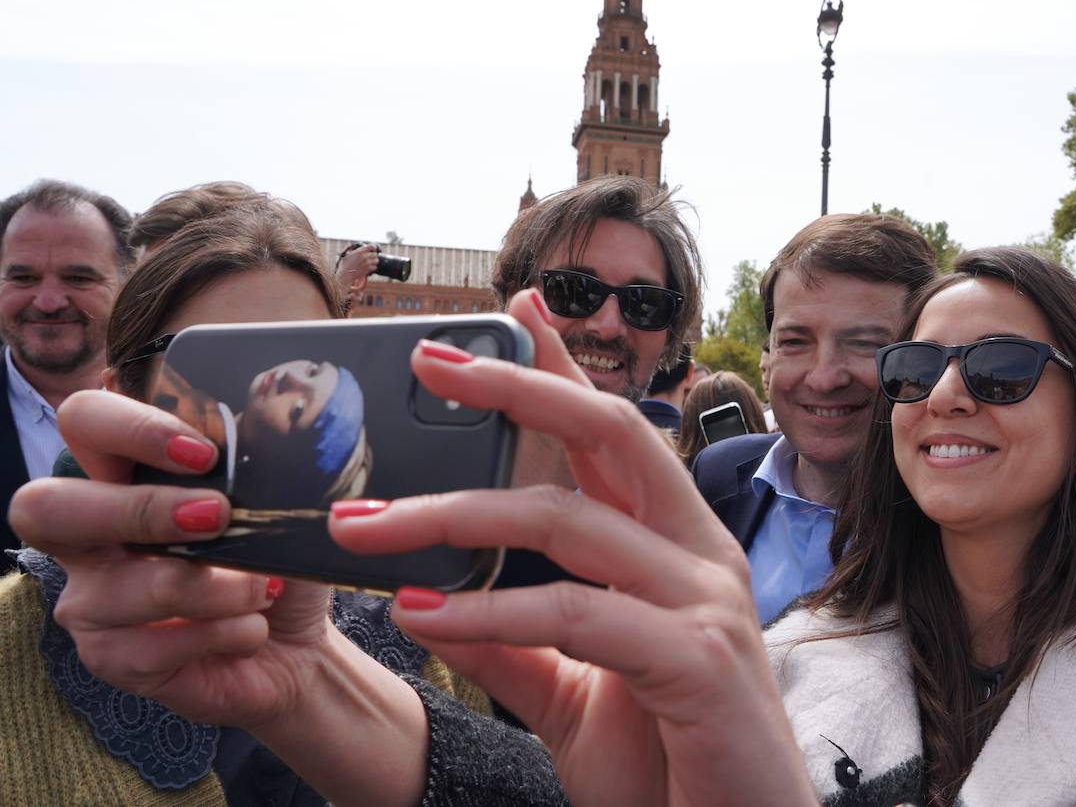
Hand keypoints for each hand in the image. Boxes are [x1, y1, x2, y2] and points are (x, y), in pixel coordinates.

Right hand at [9, 391, 334, 727]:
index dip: (131, 428)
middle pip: (45, 506)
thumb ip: (251, 468)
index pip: (84, 422)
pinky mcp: (109, 657)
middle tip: (216, 518)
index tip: (203, 455)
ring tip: (263, 590)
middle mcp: (89, 536)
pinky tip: (248, 629)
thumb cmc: (275, 563)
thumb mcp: (273, 506)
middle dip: (140, 509)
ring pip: (129, 586)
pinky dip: (222, 633)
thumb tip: (258, 443)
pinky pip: (153, 645)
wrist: (295, 644)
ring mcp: (90, 599)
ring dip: (220, 588)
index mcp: (123, 477)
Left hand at [330, 288, 814, 806]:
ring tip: (367, 525)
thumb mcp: (575, 696)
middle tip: (432, 360)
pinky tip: (423, 613)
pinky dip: (490, 610)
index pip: (614, 435)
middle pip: (609, 434)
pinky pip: (575, 614)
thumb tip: (435, 600)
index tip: (509, 316)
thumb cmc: (672, 770)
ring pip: (572, 520)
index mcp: (676, 550)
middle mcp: (700, 556)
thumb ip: (518, 644)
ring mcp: (706, 601)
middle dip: (520, 385)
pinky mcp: (698, 660)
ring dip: (457, 512)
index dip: (563, 370)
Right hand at [336, 243, 379, 298]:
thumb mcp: (347, 254)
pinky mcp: (367, 270)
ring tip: (370, 262)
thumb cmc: (345, 265)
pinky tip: (369, 267)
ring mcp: (366, 264)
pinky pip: (375, 267)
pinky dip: (373, 267)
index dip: (373, 247)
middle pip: (375, 254)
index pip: (371, 246)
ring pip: (376, 261)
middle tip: (370, 257)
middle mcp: (363, 257)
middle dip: (373, 255)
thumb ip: (352, 249)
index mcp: (359, 252)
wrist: (345, 275)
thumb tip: (352, 244)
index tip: (373, 249)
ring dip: (374, 262)